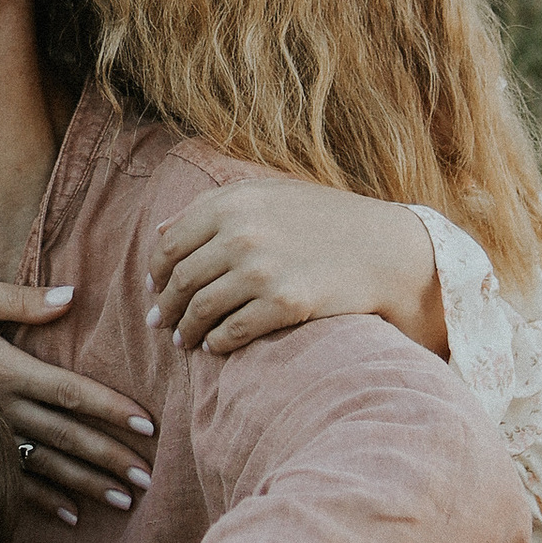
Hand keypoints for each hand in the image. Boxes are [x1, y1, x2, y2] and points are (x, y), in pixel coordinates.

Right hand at [0, 279, 151, 522]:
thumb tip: (72, 297)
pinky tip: (72, 517)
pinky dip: (43, 503)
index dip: (110, 408)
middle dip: (110, 458)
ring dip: (87, 485)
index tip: (146, 425)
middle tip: (148, 478)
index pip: (70, 391)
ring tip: (124, 501)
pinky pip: (11, 481)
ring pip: (45, 466)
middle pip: (67, 437)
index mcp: (5, 368)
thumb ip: (19, 300)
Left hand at [146, 177, 444, 358]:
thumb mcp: (267, 195)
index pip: (170, 245)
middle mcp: (242, 234)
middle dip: (166, 307)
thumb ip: (211, 206)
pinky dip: (217, 344)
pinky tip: (215, 347)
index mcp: (232, 204)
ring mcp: (263, 271)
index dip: (156, 272)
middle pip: (181, 281)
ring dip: (186, 331)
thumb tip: (159, 231)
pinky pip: (232, 332)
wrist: (385, 249)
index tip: (156, 288)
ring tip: (184, 341)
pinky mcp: (285, 304)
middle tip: (161, 323)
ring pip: (201, 310)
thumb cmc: (324, 220)